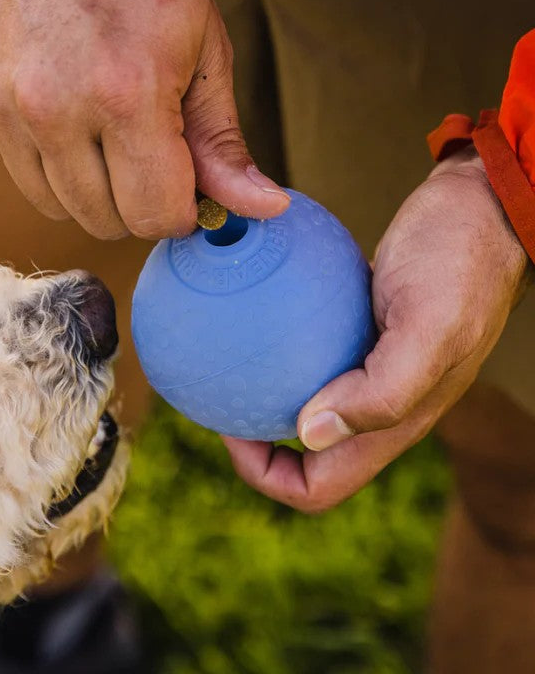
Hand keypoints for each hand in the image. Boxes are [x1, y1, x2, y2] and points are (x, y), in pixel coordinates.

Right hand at [0, 0, 288, 239]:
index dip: (179, 212)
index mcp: (126, 96)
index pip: (155, 216)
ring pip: (63, 210)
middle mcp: (55, 110)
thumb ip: (223, 143)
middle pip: (107, 221)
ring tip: (110, 140)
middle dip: (139, 205)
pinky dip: (55, 170)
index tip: (185, 189)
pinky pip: (25, 178)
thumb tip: (263, 208)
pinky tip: (70, 125)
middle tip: (151, 159)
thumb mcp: (204, 51)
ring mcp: (6, 109)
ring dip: (96, 194)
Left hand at [222, 147, 529, 511]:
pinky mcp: (360, 336)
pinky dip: (277, 353)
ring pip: (305, 410)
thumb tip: (310, 434)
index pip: (319, 487)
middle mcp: (379, 407)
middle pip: (304, 458)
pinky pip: (309, 359)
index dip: (267, 475)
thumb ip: (383, 392)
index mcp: (394, 423)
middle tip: (219, 398)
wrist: (481, 211)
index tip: (231, 430)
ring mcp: (369, 372)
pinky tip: (251, 321)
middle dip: (255, 444)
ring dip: (262, 400)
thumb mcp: (429, 326)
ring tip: (225, 365)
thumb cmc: (459, 261)